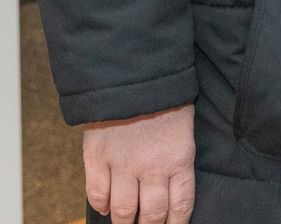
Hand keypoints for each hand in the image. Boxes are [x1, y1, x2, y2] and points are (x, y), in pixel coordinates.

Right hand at [84, 104, 194, 223]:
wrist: (134, 72)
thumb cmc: (165, 96)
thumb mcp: (183, 127)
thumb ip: (177, 158)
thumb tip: (171, 186)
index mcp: (179, 159)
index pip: (180, 205)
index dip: (175, 223)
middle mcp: (152, 167)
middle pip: (151, 214)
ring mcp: (123, 164)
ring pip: (123, 210)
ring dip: (124, 222)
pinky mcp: (97, 157)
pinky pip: (97, 193)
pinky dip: (100, 204)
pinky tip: (105, 207)